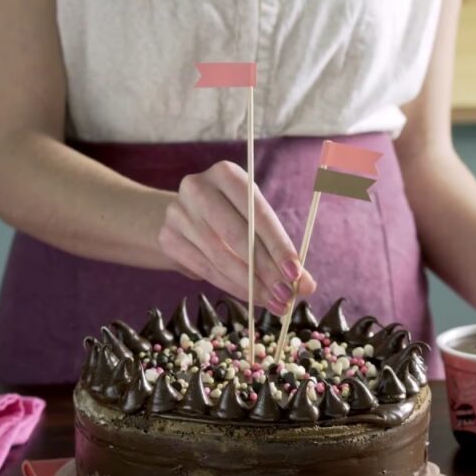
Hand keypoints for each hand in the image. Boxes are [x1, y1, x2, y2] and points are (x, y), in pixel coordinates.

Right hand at [158, 161, 315, 314]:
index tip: (296, 273)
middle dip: (266, 270)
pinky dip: (231, 287)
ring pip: (221, 257)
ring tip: (274, 302)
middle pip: (237, 236)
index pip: (257, 212)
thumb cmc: (230, 215)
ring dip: (251, 285)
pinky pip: (205, 269)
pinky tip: (251, 298)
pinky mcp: (168, 238)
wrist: (181, 216)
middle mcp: (197, 188)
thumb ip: (280, 249)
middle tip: (287, 295)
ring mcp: (178, 213)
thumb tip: (307, 285)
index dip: (278, 245)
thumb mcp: (254, 219)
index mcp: (226, 173)